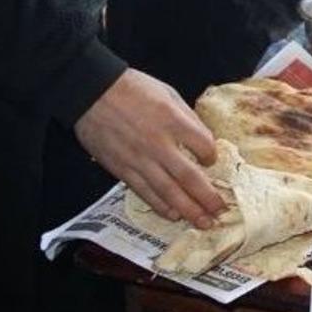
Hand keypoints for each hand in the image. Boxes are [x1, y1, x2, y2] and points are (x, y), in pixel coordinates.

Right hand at [74, 69, 224, 228]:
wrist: (91, 92)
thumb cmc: (132, 88)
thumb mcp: (168, 93)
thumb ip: (187, 118)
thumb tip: (203, 139)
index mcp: (173, 120)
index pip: (203, 145)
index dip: (212, 156)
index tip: (212, 160)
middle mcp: (158, 144)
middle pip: (189, 177)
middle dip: (207, 197)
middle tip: (221, 211)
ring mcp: (139, 159)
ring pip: (168, 192)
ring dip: (188, 210)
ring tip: (203, 222)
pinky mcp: (121, 169)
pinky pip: (144, 192)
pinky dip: (160, 206)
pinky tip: (173, 215)